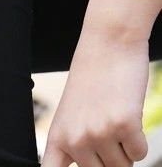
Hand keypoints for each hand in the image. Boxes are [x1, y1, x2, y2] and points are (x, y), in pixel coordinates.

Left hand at [42, 32, 149, 166]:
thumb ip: (79, 146)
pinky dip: (139, 137)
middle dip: (111, 157)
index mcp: (59, 138)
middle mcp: (76, 140)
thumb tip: (100, 166)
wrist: (107, 43)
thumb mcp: (74, 114)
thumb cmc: (92, 80)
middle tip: (106, 124)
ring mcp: (99, 134)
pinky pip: (140, 152)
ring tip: (114, 114)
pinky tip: (127, 111)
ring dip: (126, 146)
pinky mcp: (123, 126)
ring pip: (124, 165)